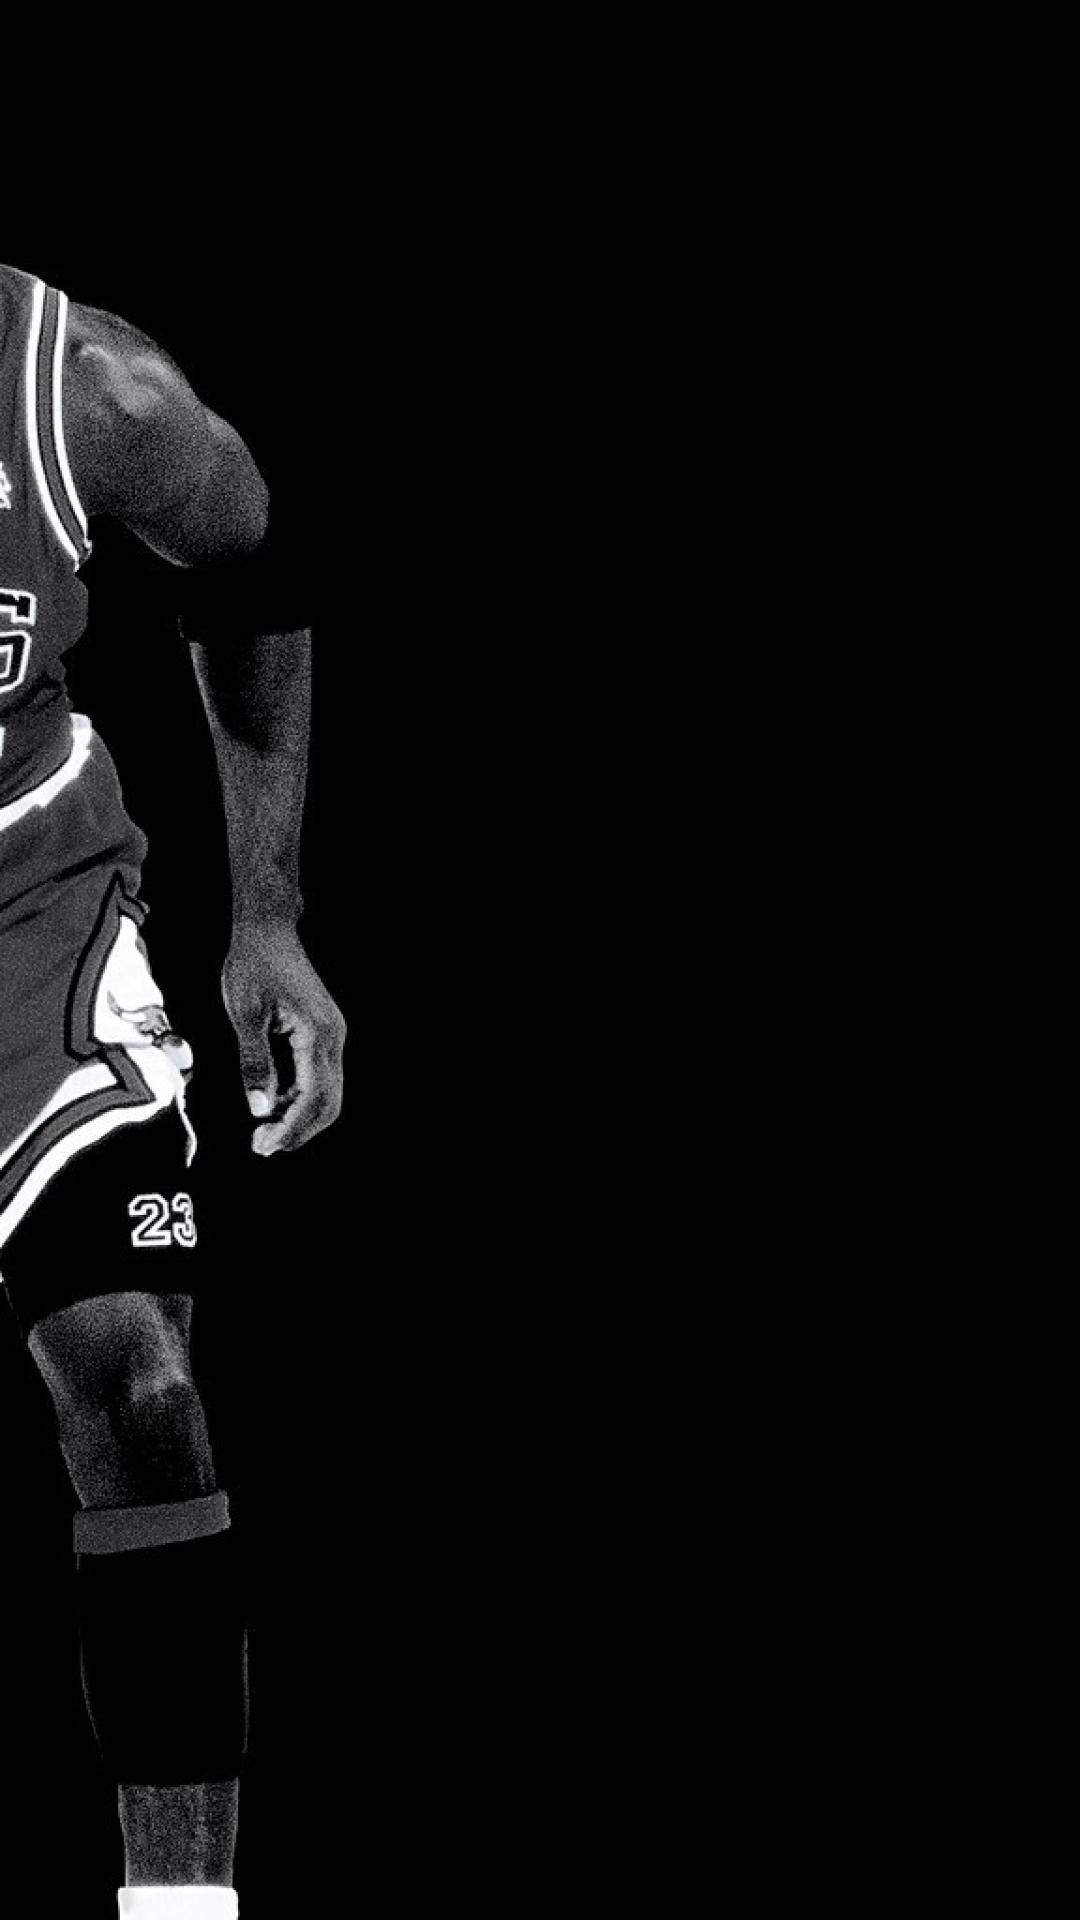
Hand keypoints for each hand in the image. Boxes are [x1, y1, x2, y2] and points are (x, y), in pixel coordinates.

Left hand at [222, 921, 345, 1154]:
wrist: (267, 928)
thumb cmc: (253, 964)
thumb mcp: (246, 1015)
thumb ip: (255, 1063)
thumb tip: (260, 1108)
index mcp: (318, 1034)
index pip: (314, 1097)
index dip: (290, 1127)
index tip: (263, 1146)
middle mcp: (333, 1038)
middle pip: (329, 1102)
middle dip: (299, 1129)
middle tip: (263, 1146)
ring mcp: (331, 1035)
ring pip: (327, 1092)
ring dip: (300, 1116)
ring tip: (264, 1130)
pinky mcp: (322, 1033)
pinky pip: (318, 1076)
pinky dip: (299, 1097)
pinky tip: (273, 1103)